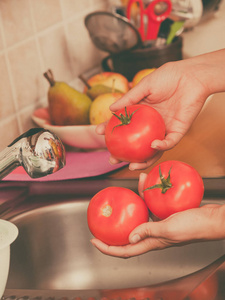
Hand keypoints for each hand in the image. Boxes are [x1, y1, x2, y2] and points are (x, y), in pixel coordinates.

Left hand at [90, 203, 220, 257]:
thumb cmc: (194, 227)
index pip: (125, 250)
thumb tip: (130, 236)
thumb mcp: (169, 229)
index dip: (108, 249)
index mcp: (152, 243)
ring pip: (139, 216)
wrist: (210, 219)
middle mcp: (153, 236)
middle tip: (102, 220)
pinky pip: (150, 207)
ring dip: (130, 205)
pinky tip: (143, 185)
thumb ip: (149, 231)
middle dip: (113, 229)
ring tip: (124, 192)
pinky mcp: (165, 216)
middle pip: (128, 235)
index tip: (94, 241)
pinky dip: (145, 197)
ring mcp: (159, 225)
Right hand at [96, 59, 209, 169]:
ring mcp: (163, 130)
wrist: (192, 76)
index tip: (99, 132)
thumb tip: (111, 108)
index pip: (123, 124)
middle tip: (112, 159)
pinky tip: (152, 146)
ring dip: (142, 160)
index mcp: (142, 113)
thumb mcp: (145, 86)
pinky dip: (161, 146)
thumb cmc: (169, 77)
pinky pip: (169, 143)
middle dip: (124, 154)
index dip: (111, 130)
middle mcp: (151, 125)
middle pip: (135, 144)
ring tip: (130, 165)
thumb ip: (129, 98)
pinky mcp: (178, 132)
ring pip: (152, 151)